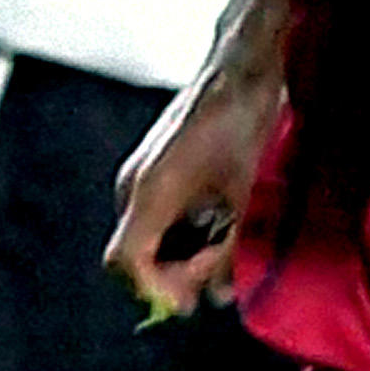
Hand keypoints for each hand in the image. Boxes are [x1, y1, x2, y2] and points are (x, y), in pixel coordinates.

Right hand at [106, 60, 275, 316]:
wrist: (240, 71)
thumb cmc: (242, 127)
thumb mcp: (242, 197)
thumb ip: (226, 250)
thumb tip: (216, 297)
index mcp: (149, 193)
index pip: (127, 262)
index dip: (157, 290)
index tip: (193, 299)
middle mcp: (134, 190)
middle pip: (138, 258)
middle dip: (179, 274)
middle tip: (221, 265)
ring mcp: (142, 181)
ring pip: (152, 242)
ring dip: (187, 254)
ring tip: (227, 239)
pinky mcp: (156, 175)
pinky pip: (161, 221)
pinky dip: (188, 234)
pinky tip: (222, 222)